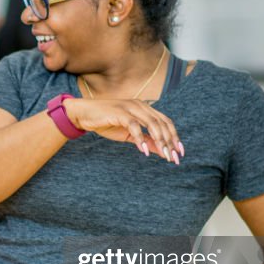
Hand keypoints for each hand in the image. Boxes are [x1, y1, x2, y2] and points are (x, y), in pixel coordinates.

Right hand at [63, 98, 182, 162]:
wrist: (84, 114)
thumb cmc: (107, 123)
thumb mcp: (129, 135)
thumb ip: (145, 140)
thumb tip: (161, 151)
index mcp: (144, 109)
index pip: (165, 121)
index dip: (174, 136)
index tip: (179, 151)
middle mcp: (140, 106)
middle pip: (161, 123)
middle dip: (170, 141)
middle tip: (173, 157)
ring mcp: (130, 108)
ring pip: (152, 123)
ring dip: (159, 140)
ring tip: (164, 155)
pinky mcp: (119, 112)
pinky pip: (134, 126)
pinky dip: (140, 138)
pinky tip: (143, 150)